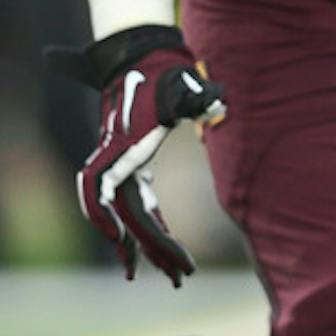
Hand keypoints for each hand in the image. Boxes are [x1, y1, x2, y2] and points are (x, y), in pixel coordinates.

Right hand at [48, 26, 225, 285]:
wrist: (140, 57)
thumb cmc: (166, 72)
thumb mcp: (183, 84)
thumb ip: (199, 97)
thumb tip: (219, 105)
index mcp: (126, 153)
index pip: (128, 205)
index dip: (141, 234)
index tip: (161, 257)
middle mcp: (116, 164)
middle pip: (126, 220)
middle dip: (149, 251)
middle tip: (181, 278)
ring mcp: (119, 166)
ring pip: (124, 217)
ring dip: (140, 246)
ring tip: (168, 274)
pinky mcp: (130, 165)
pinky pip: (134, 205)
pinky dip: (144, 228)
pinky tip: (160, 247)